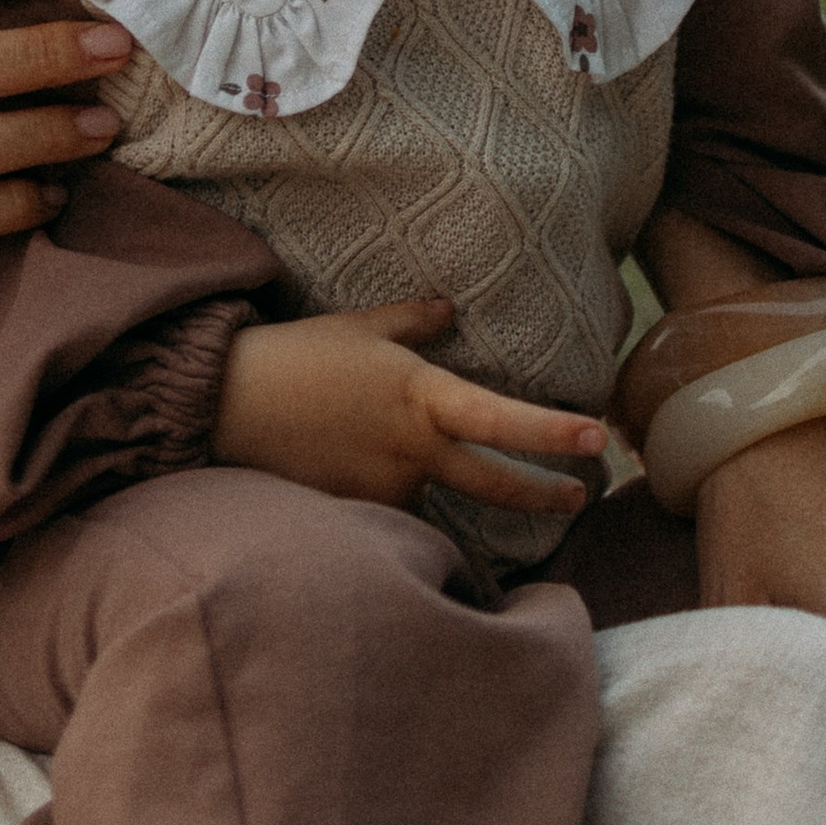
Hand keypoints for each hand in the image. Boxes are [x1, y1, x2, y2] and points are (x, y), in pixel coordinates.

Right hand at [211, 298, 608, 514]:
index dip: (551, 432)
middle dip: (544, 494)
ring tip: (379, 452)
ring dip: (429, 485)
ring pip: (432, 497)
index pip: (499, 418)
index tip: (596, 438)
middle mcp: (413, 450)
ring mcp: (387, 489)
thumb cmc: (297, 356)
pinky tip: (349, 468)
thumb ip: (412, 322)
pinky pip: (390, 513)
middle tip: (578, 496)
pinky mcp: (359, 515)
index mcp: (420, 397)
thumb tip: (449, 309)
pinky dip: (385, 495)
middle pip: (494, 484)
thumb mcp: (359, 327)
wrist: (228, 405)